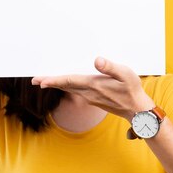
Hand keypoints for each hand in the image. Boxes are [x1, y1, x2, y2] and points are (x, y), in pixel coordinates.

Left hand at [31, 57, 155, 121]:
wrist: (137, 111)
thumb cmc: (132, 91)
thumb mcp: (125, 74)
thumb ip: (110, 68)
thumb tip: (97, 61)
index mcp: (94, 85)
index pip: (69, 81)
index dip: (54, 80)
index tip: (40, 81)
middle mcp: (89, 93)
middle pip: (65, 86)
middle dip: (49, 83)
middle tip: (35, 80)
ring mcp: (90, 98)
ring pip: (69, 90)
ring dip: (56, 85)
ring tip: (44, 82)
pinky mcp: (94, 100)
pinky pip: (76, 92)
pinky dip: (66, 87)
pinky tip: (65, 85)